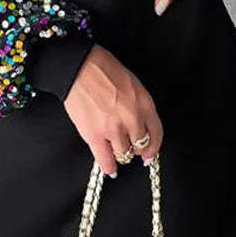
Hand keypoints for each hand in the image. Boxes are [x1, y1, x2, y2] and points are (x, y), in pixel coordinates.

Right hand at [63, 43, 162, 177]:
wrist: (79, 67)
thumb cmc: (103, 69)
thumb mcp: (132, 84)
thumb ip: (138, 105)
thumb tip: (139, 124)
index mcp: (143, 103)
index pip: (156, 133)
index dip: (154, 147)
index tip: (150, 153)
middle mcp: (132, 118)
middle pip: (141, 146)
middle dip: (136, 148)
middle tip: (130, 148)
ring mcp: (113, 128)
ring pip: (124, 154)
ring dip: (121, 154)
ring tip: (116, 150)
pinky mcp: (94, 135)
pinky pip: (106, 160)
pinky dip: (109, 167)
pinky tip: (110, 169)